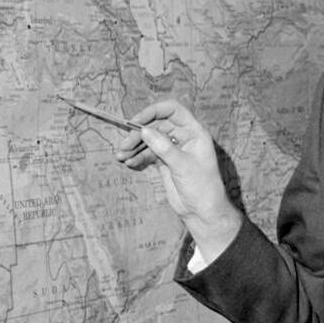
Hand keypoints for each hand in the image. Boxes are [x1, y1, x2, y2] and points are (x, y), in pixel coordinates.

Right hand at [116, 100, 241, 256]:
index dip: (154, 111)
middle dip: (139, 134)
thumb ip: (163, 147)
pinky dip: (138, 157)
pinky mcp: (165, 161)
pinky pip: (148, 153)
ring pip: (150, 140)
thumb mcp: (182, 165)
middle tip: (124, 145)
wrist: (202, 211)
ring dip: (135, 146)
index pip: (173, 111)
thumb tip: (144, 130)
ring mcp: (173, 149)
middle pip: (157, 126)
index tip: (136, 120)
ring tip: (121, 156)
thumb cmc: (201, 186)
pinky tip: (129, 163)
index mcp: (194, 132)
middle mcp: (183, 137)